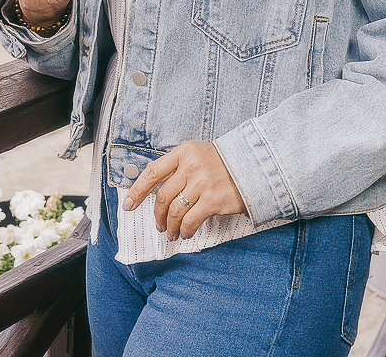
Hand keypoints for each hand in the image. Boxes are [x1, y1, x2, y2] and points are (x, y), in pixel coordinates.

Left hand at [123, 141, 245, 240]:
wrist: (257, 164)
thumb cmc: (227, 162)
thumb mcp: (200, 154)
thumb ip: (180, 168)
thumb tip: (160, 191)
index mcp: (184, 152)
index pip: (153, 172)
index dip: (137, 190)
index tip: (129, 204)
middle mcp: (190, 166)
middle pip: (163, 196)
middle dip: (158, 215)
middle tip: (159, 224)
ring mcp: (202, 183)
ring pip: (175, 211)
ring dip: (170, 226)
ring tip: (172, 233)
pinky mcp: (213, 200)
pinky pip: (190, 220)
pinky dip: (185, 230)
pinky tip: (186, 233)